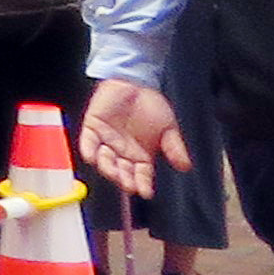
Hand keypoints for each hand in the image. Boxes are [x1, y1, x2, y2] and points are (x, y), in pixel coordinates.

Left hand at [81, 76, 187, 196]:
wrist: (136, 82)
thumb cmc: (151, 105)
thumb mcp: (168, 128)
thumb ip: (174, 147)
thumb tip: (185, 166)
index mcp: (140, 156)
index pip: (140, 175)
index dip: (142, 184)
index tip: (146, 192)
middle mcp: (122, 153)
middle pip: (121, 172)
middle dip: (124, 179)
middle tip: (129, 184)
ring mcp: (106, 142)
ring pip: (104, 161)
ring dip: (108, 168)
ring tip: (115, 171)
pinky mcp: (92, 128)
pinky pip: (88, 144)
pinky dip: (90, 151)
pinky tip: (94, 156)